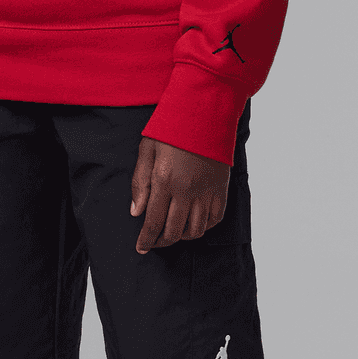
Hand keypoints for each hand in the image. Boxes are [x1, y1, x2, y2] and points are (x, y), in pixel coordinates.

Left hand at [130, 138, 230, 252]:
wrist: (205, 110)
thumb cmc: (172, 128)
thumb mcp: (147, 150)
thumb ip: (140, 183)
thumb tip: (136, 212)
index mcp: (165, 181)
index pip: (153, 222)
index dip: (146, 240)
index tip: (141, 248)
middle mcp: (187, 191)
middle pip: (174, 231)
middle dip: (161, 242)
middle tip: (154, 242)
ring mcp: (206, 191)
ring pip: (195, 230)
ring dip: (182, 236)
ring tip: (172, 232)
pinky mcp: (221, 189)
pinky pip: (214, 220)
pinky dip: (203, 227)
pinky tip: (193, 222)